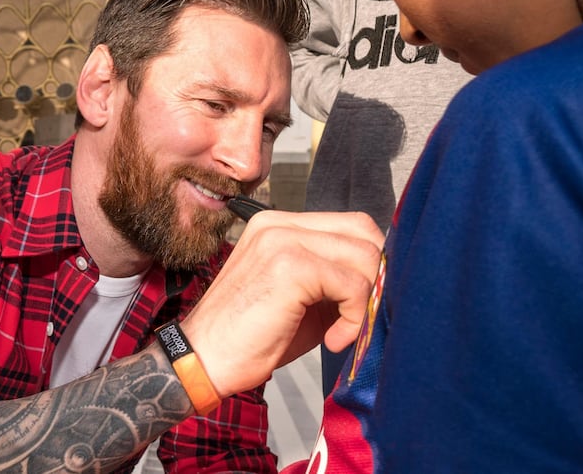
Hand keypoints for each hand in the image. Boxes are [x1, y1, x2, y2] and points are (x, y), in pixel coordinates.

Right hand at [181, 210, 383, 397]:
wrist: (201, 360)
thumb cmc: (249, 336)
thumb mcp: (297, 296)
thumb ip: (332, 278)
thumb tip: (381, 280)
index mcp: (279, 223)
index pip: (350, 224)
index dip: (368, 262)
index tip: (361, 301)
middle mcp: (280, 222)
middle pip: (363, 231)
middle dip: (375, 277)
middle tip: (360, 316)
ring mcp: (283, 239)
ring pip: (364, 255)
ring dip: (367, 300)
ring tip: (344, 332)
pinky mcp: (290, 266)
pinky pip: (353, 285)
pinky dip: (355, 318)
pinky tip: (334, 341)